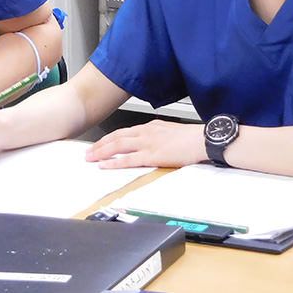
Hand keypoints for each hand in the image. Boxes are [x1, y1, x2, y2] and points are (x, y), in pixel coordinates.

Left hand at [84, 119, 206, 168]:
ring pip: (118, 146)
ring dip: (102, 152)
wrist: (203, 139)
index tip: (100, 144)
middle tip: (89, 152)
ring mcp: (148, 143)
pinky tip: (105, 165)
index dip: (110, 138)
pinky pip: (128, 159)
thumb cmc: (192, 137)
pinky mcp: (152, 155)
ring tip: (91, 158)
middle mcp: (146, 132)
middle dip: (100, 145)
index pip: (124, 132)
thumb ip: (157, 136)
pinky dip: (114, 162)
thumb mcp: (170, 131)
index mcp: (150, 126)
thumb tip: (151, 142)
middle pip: (116, 137)